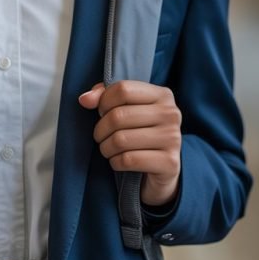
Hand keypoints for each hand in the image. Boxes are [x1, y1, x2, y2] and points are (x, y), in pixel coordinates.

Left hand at [78, 81, 181, 206]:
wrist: (163, 170)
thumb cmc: (139, 132)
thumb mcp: (126, 108)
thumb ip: (104, 96)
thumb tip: (85, 99)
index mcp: (162, 95)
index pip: (123, 89)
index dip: (104, 101)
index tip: (102, 112)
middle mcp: (171, 114)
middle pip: (118, 116)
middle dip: (101, 129)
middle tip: (101, 136)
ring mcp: (173, 139)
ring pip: (121, 140)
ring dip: (106, 148)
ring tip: (108, 149)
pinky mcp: (170, 163)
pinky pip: (129, 160)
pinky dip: (115, 162)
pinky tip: (118, 161)